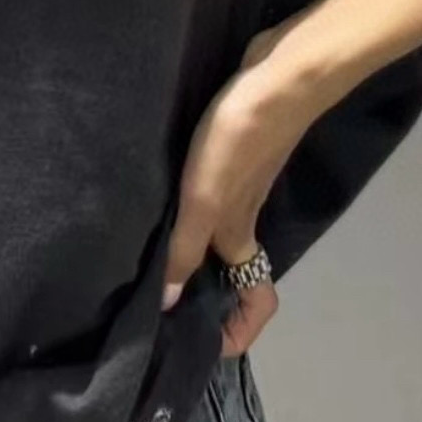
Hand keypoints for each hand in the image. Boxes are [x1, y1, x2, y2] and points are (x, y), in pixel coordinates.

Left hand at [160, 25, 310, 357]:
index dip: (239, 331)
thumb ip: (185, 249)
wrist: (279, 75)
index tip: (204, 347)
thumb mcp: (204, 198)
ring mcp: (242, 181)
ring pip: (220, 232)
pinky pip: (212, 194)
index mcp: (239, 234)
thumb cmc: (241, 140)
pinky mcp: (236, 149)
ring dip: (191, 249)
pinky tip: (160, 192)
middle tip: (156, 303)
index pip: (258, 300)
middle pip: (232, 270)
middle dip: (203, 293)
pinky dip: (191, 207)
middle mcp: (243, 214)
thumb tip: (167, 306)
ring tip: (143, 252)